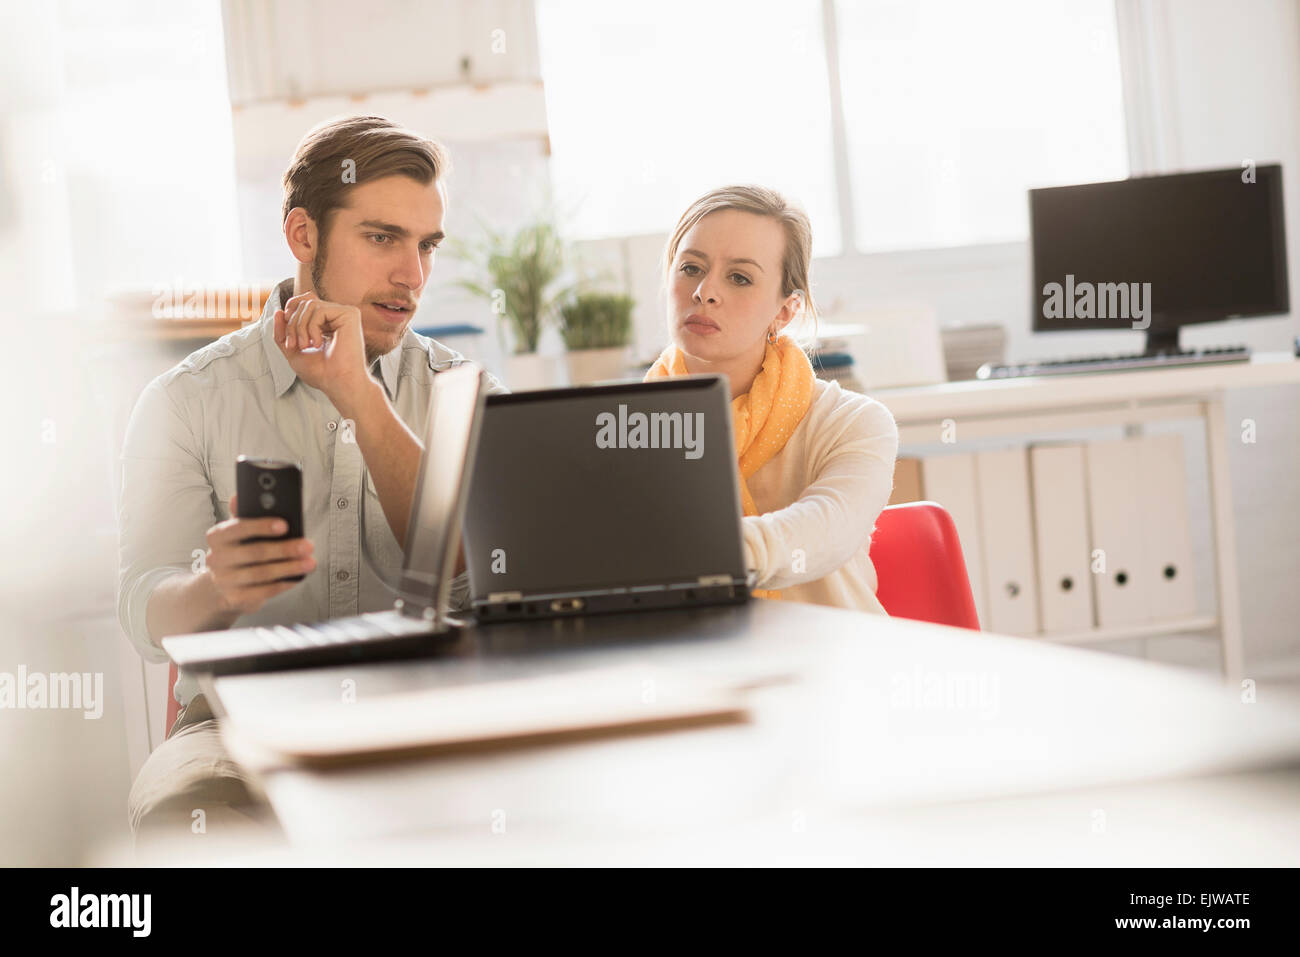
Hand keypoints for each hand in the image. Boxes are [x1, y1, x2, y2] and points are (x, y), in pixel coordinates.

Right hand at [203, 494, 315, 615]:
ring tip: (310, 562)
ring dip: (289, 567)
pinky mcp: (235, 598)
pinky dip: (283, 584)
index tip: (285, 524)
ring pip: (261, 573)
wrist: (220, 587)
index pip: (238, 527)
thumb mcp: (238, 533)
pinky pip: (263, 591)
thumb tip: (238, 496)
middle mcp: (217, 558)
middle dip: (285, 548)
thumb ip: (243, 515)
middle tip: (308, 545)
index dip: (261, 526)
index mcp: (218, 536)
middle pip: (255, 552)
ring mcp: (224, 580)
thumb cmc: (238, 551)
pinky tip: (297, 577)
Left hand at [274, 291, 369, 408]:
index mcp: (326, 322)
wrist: (338, 383)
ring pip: (310, 304)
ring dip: (300, 327)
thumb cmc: (320, 373)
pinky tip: (319, 344)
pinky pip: (320, 310)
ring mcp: (344, 314)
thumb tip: (279, 311)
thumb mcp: (293, 350)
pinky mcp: (350, 315)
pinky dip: (312, 327)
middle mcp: (336, 316)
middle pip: (304, 303)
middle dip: (292, 324)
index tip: (289, 339)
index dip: (291, 313)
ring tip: (306, 346)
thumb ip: (283, 332)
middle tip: (294, 345)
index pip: (304, 302)